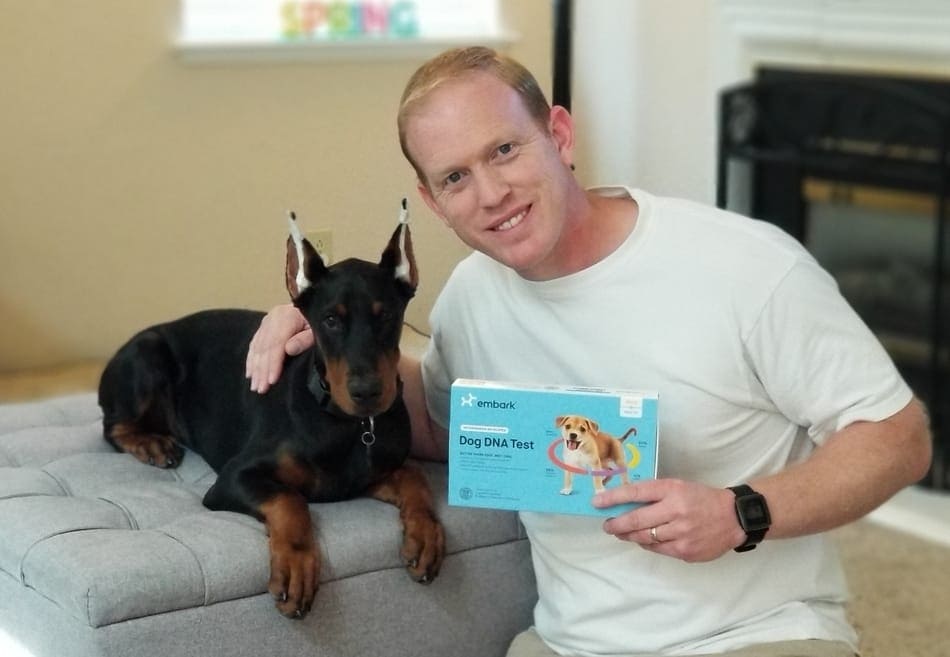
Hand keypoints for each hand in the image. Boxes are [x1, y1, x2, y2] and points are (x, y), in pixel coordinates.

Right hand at [245, 304, 312, 392]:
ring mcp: (267, 322)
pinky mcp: (264, 327)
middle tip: (261, 389)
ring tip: (255, 386)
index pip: (276, 344)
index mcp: (287, 316)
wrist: (315, 304)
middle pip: (265, 348)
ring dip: (255, 368)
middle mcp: (273, 318)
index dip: (273, 363)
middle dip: (262, 370)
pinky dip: (251, 360)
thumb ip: (304, 339)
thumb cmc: (317, 321)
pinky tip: (250, 373)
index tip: (271, 380)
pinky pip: (254, 345)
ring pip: (257, 348)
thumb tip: (289, 350)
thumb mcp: (316, 329)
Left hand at [593, 479, 745, 561]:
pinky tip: (644, 539)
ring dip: (629, 536)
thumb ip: (654, 494)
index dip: (614, 498)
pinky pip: (658, 549)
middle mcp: (676, 511)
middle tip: (607, 525)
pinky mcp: (685, 552)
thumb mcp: (678, 487)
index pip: (637, 492)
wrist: (734, 517)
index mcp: (673, 490)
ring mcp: (681, 534)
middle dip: (616, 524)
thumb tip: (624, 502)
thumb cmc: (701, 498)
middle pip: (636, 520)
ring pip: (644, 538)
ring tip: (622, 533)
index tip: (597, 502)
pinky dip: (647, 544)